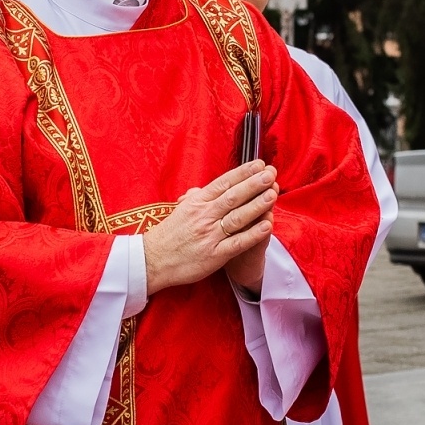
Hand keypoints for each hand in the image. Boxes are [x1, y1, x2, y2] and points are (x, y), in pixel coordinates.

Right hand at [143, 161, 276, 296]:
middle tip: (271, 173)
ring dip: (257, 205)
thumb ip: (195, 197)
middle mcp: (204, 216)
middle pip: (233, 196)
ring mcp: (209, 235)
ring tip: (273, 193)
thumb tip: (202, 188)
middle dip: (254, 183)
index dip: (243, 173)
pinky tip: (267, 225)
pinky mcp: (214, 255)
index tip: (260, 164)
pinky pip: (237, 243)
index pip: (223, 183)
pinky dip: (253, 234)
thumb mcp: (180, 210)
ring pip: (237, 217)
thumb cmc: (168, 235)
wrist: (152, 260)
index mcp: (197, 202)